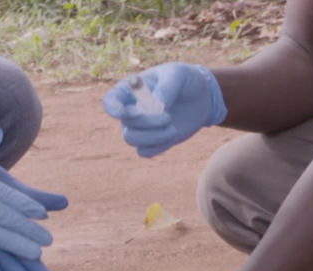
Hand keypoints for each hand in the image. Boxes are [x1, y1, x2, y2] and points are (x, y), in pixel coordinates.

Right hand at [102, 63, 227, 157]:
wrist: (202, 97)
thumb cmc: (185, 80)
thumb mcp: (178, 75)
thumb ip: (165, 88)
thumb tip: (155, 108)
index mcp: (130, 90)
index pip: (111, 101)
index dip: (113, 109)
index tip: (123, 113)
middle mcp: (130, 110)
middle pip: (126, 125)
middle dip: (147, 123)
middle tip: (168, 117)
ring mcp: (139, 127)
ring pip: (132, 140)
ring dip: (153, 137)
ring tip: (173, 129)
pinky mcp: (151, 141)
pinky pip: (145, 152)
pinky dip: (158, 146)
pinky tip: (172, 135)